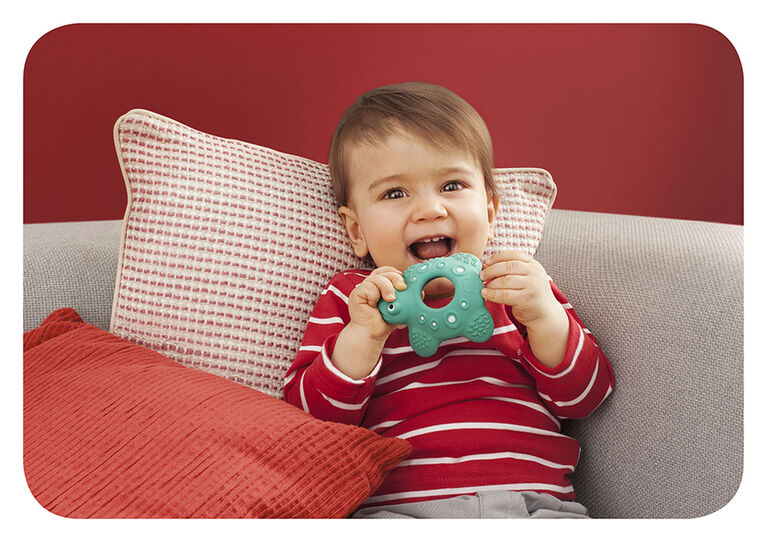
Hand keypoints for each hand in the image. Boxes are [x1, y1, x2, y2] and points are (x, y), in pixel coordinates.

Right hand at [332, 267, 406, 379]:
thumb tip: (421, 292)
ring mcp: (363, 288)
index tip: (406, 283)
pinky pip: (367, 288)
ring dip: (386, 287)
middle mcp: (371, 284)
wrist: (372, 335)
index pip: (388, 271)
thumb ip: (408, 299)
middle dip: (395, 278)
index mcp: (380, 285)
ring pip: (376, 278)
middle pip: (383, 272)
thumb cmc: (384, 322)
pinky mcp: (356, 294)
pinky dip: (374, 295)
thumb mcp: (400, 308)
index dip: (397, 273)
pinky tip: (375, 305)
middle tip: (403, 288)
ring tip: (391, 299)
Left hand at [480, 251, 568, 366]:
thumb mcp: (526, 278)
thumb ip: (511, 271)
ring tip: (484, 287)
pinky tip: (485, 295)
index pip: (513, 255)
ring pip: (505, 281)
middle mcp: (534, 273)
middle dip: (491, 270)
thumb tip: (486, 265)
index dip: (497, 257)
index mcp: (534, 265)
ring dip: (491, 284)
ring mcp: (532, 286)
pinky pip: (504, 295)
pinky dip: (492, 294)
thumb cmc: (530, 295)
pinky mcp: (526, 299)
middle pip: (507, 266)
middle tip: (481, 275)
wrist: (545, 315)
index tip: (486, 262)